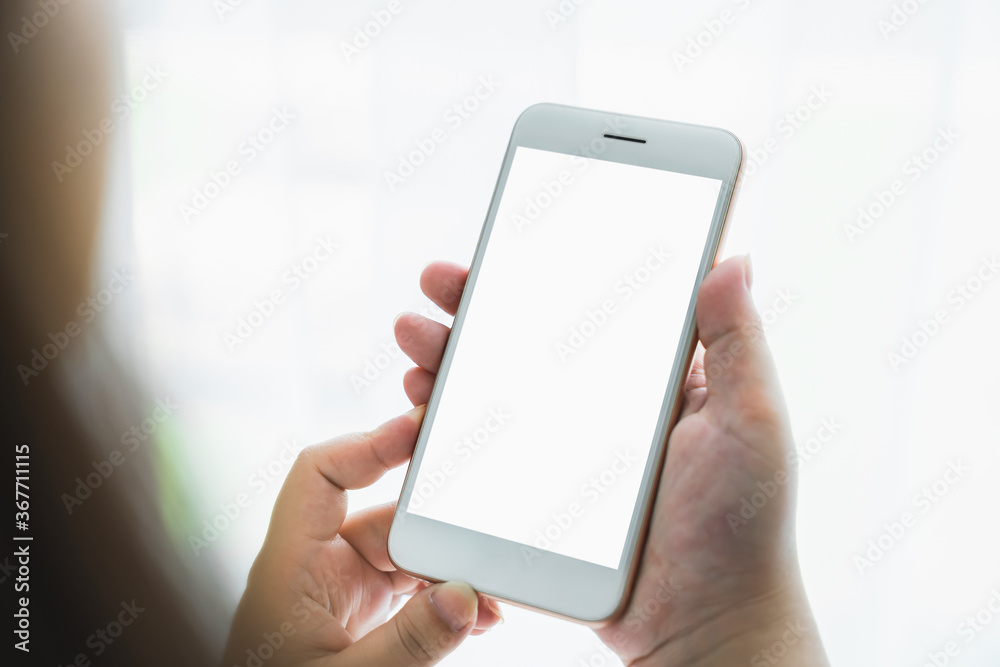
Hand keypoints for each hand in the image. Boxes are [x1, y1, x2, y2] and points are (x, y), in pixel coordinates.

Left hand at [224, 409, 501, 666]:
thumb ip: (407, 644)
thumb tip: (467, 594)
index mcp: (290, 568)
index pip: (319, 476)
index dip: (367, 444)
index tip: (419, 432)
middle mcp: (316, 570)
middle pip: (381, 516)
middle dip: (437, 526)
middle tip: (485, 532)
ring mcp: (341, 596)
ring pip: (404, 557)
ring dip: (450, 570)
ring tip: (494, 593)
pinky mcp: (363, 622)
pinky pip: (410, 593)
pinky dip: (445, 599)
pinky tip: (480, 616)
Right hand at [393, 256, 829, 666]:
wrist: (705, 628)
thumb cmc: (743, 527)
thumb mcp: (752, 423)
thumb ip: (738, 342)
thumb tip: (733, 258)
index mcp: (649, 379)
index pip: (587, 310)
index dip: (539, 274)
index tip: (497, 246)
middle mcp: (600, 407)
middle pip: (526, 343)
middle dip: (474, 309)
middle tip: (434, 284)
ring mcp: (565, 453)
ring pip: (495, 393)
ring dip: (448, 360)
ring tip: (413, 341)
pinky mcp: (539, 498)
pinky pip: (485, 454)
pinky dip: (447, 427)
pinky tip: (422, 408)